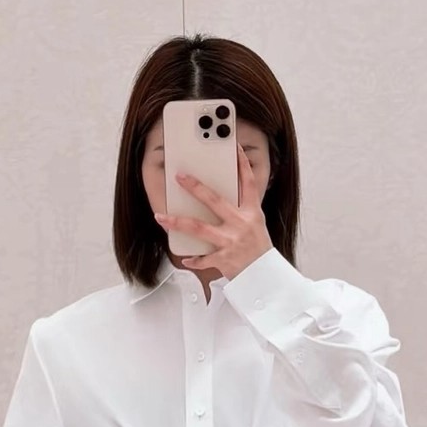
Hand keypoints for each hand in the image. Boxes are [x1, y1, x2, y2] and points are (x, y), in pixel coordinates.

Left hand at [154, 144, 273, 279]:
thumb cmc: (258, 248)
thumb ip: (240, 210)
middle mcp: (241, 224)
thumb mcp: (256, 224)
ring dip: (177, 222)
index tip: (235, 148)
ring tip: (160, 216)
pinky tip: (185, 259)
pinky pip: (203, 259)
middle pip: (214, 200)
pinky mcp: (225, 259)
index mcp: (252, 213)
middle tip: (180, 176)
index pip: (249, 183)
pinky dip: (193, 260)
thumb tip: (218, 195)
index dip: (243, 164)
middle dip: (195, 187)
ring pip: (199, 228)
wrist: (266, 277)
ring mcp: (232, 241)